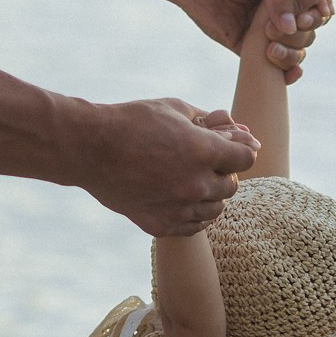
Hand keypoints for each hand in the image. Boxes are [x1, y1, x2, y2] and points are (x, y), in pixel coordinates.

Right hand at [72, 99, 257, 235]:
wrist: (89, 148)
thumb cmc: (133, 122)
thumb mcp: (175, 109)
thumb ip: (212, 122)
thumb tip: (241, 131)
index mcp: (203, 151)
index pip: (246, 157)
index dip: (240, 149)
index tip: (228, 146)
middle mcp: (195, 184)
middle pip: (232, 185)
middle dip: (223, 171)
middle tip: (205, 162)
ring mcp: (178, 208)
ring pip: (215, 209)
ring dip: (210, 195)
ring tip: (190, 180)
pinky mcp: (160, 225)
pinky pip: (193, 227)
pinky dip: (193, 214)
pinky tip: (180, 199)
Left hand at [171, 0, 332, 81]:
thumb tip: (292, 28)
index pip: (318, 5)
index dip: (317, 13)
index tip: (305, 15)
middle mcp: (285, 9)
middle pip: (310, 30)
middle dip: (301, 33)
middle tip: (277, 28)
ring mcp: (269, 29)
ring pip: (297, 49)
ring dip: (292, 53)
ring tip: (271, 48)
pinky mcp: (251, 48)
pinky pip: (276, 65)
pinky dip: (288, 72)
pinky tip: (289, 74)